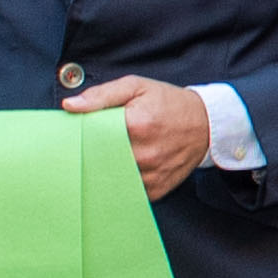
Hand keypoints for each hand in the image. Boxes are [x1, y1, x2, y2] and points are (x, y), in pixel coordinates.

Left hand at [67, 75, 212, 197]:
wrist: (207, 125)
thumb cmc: (169, 103)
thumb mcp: (136, 87)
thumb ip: (101, 95)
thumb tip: (70, 106)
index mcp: (138, 125)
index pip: (93, 137)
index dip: (84, 135)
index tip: (81, 133)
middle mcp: (146, 154)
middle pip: (99, 160)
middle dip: (93, 153)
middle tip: (94, 145)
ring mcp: (152, 174)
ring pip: (112, 178)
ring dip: (107, 169)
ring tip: (112, 155)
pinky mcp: (157, 189)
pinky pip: (128, 190)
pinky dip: (122, 180)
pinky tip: (126, 168)